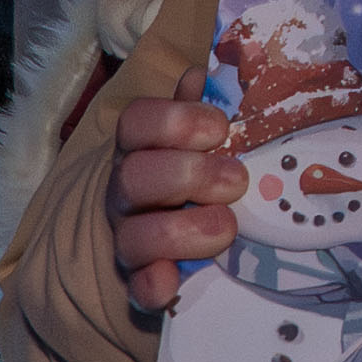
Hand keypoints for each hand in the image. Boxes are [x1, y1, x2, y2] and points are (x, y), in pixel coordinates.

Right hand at [107, 92, 239, 315]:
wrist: (155, 245)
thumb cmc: (185, 179)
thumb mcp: (191, 143)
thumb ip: (195, 110)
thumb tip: (201, 72)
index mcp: (139, 149)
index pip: (137, 122)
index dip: (178, 121)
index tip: (220, 129)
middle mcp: (125, 192)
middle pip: (136, 177)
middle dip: (191, 175)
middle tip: (237, 180)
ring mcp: (127, 238)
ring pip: (136, 235)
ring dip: (185, 230)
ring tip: (227, 227)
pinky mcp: (137, 283)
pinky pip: (138, 288)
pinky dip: (154, 287)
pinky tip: (172, 283)